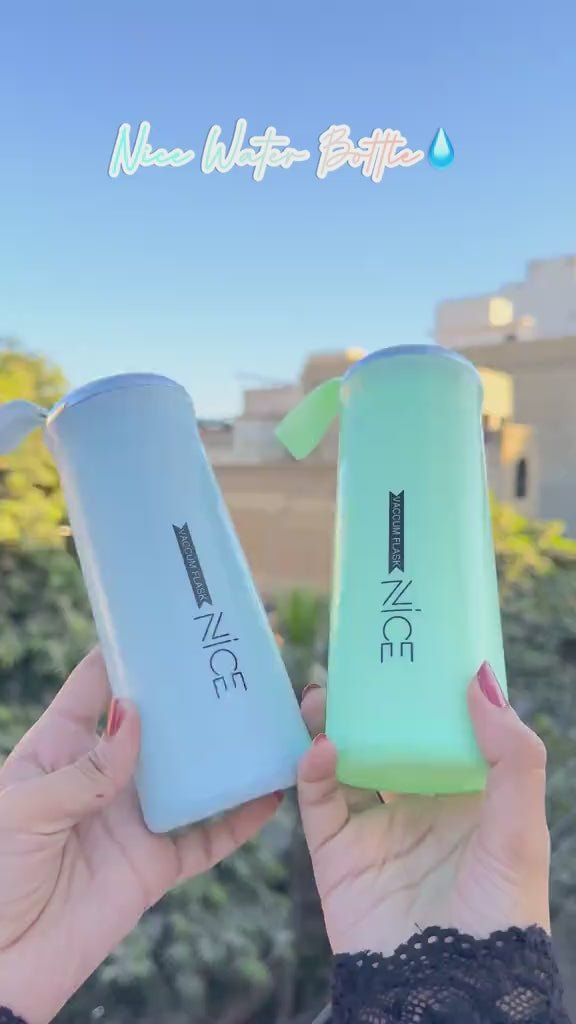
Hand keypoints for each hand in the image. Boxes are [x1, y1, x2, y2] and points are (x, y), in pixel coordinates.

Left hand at [0, 649, 280, 1022]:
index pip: (98, 685)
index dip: (129, 651)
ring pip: (192, 772)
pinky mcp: (157, 864)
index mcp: (61, 749)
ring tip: (266, 709)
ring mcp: (134, 817)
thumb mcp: (23, 812)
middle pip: (158, 722)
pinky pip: (209, 837)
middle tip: (235, 654)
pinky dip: (243, 816)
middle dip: (193, 690)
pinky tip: (273, 788)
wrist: (3, 970)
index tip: (167, 620)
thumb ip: (83, 769)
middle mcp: (104, 775)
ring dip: (226, 745)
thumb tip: (134, 714)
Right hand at [298, 663, 549, 955]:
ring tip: (319, 694)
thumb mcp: (520, 826)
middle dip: (367, 705)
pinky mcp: (338, 854)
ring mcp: (375, 830)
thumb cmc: (501, 911)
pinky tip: (320, 747)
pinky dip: (312, 771)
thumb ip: (513, 754)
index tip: (410, 650)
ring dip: (329, 726)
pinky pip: (318, 802)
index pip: (441, 731)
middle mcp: (418, 808)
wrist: (450, 989)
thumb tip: (481, 678)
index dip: (424, 694)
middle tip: (353, 666)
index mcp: (464, 797)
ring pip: (344, 763)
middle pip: (386, 740)